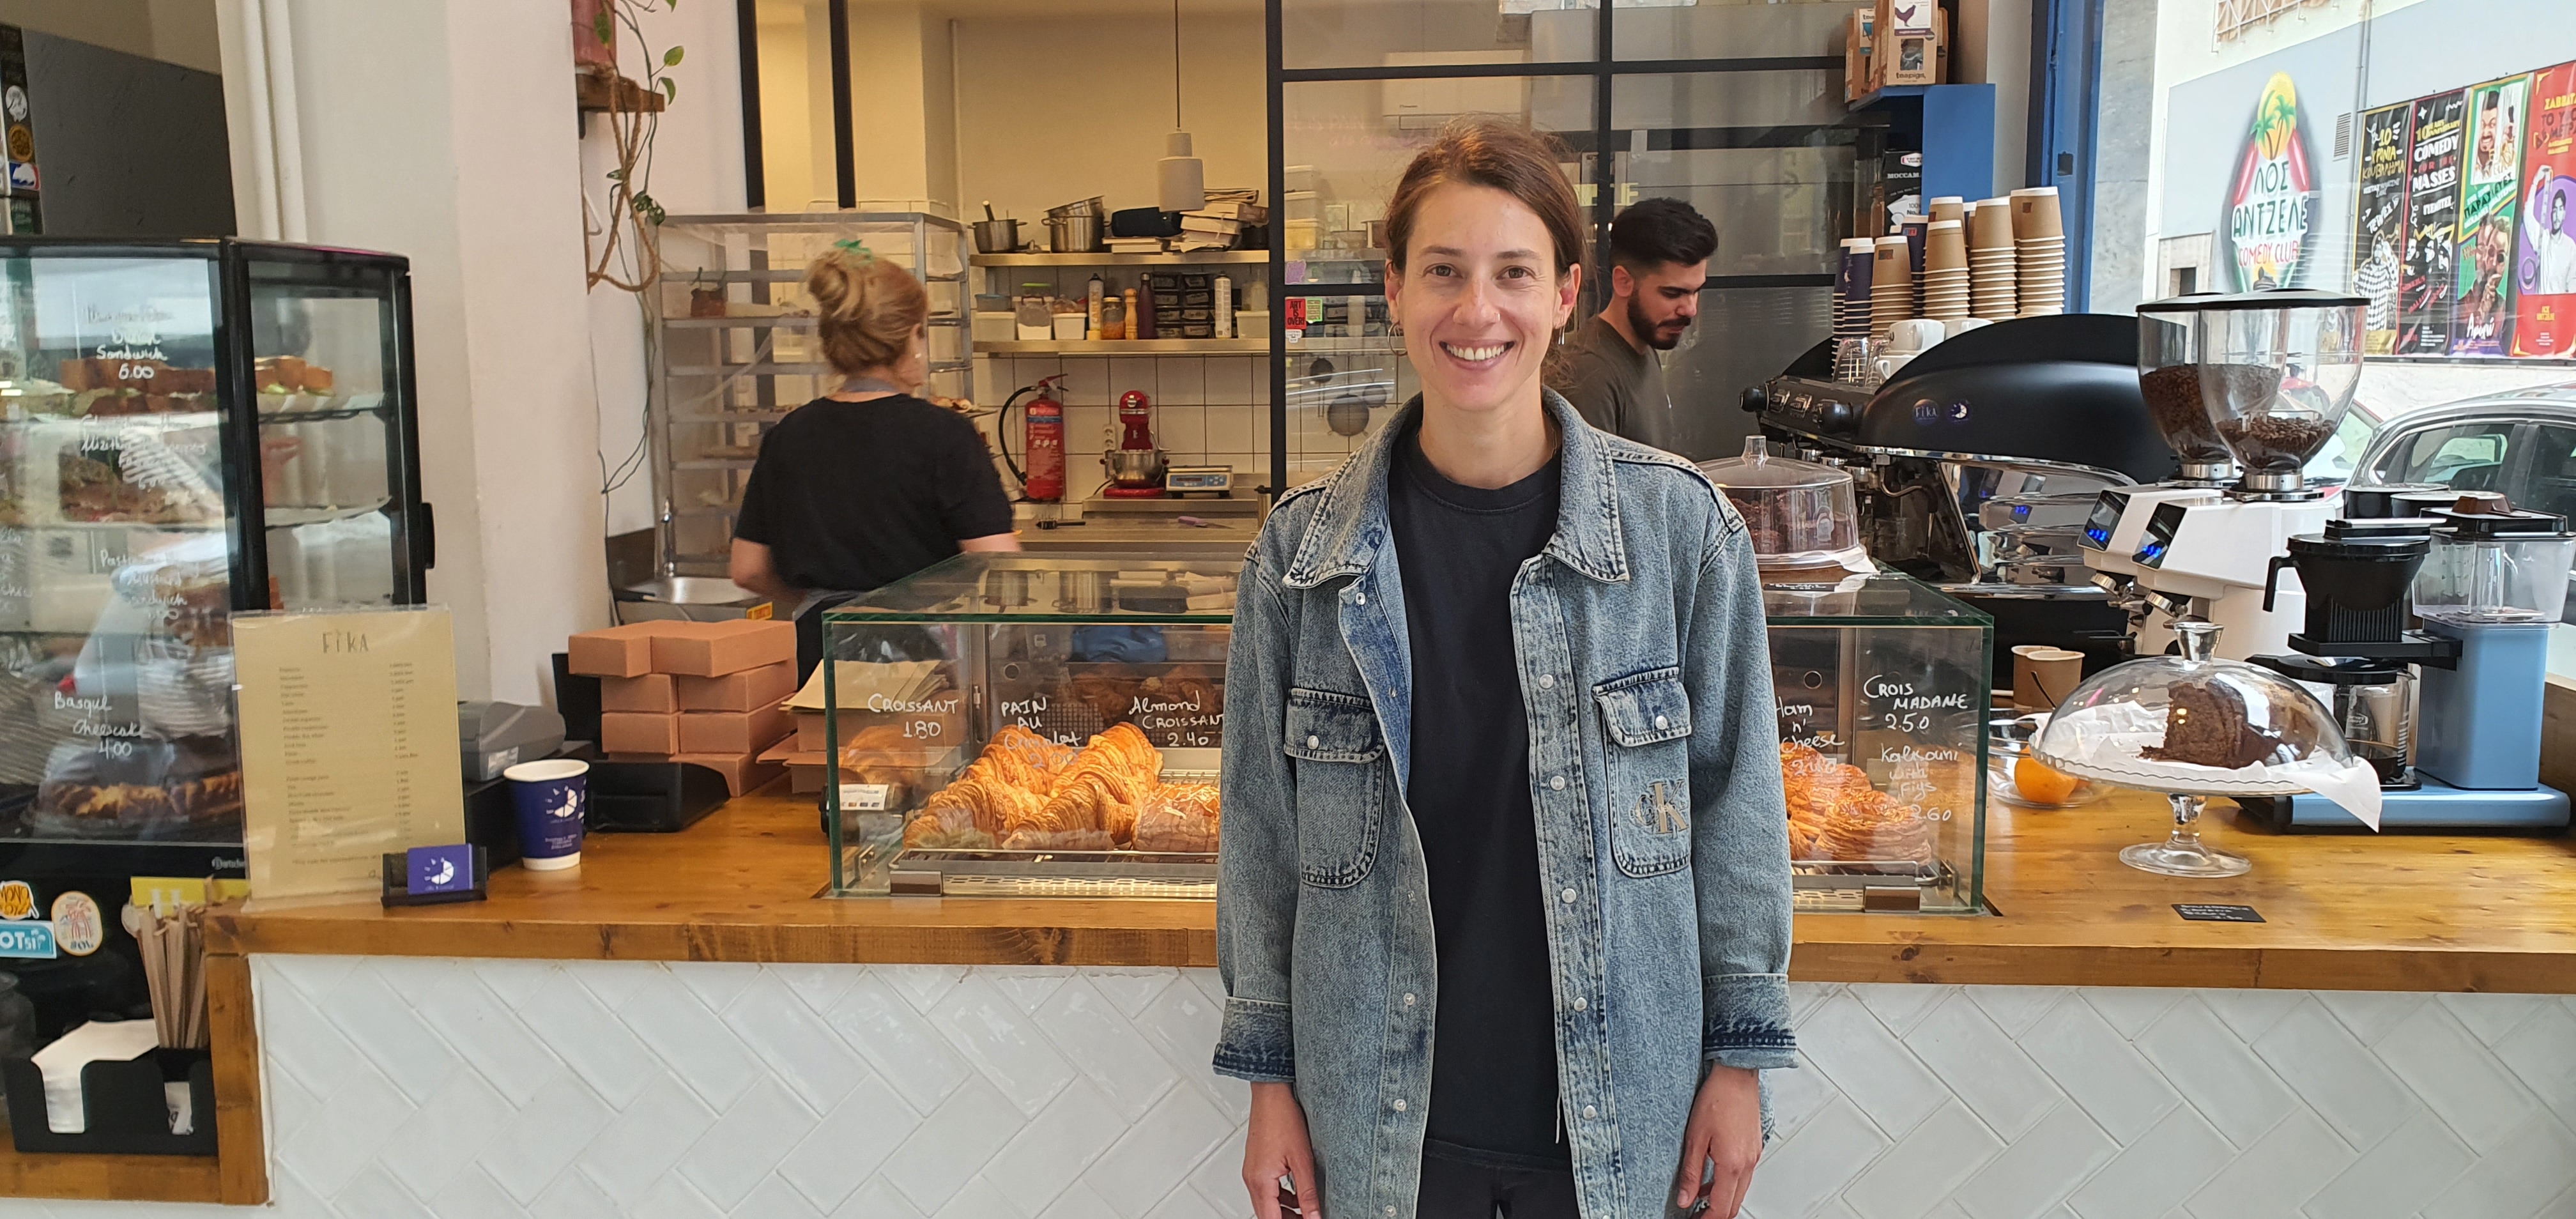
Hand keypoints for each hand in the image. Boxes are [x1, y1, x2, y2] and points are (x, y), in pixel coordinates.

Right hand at [1244, 1081, 1321, 1217]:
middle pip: (1266, 1215)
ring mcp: (1252, 1171)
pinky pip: (1266, 1190)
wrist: (1271, 1093)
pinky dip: (1280, 1198)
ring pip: (1266, 1204)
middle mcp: (1252, 1178)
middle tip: (1308, 1218)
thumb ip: (1307, 1192)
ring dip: (1284, 1212)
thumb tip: (1314, 1216)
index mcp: (1260, 1181)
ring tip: (1306, 1211)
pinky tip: (1297, 1195)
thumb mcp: (1302, 1160)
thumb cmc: (1282, 1118)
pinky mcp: (1256, 1164)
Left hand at [1674, 1065, 1760, 1215]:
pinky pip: (1743, 1175)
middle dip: (1716, 1214)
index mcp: (1733, 1165)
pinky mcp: (1754, 1148)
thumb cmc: (1717, 1099)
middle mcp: (1748, 1163)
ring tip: (1700, 1196)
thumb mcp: (1695, 1139)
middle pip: (1734, 1204)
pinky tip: (1712, 1176)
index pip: (1722, 1208)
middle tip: (1696, 1213)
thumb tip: (1685, 1198)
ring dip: (1722, 1198)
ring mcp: (1753, 1156)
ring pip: (1740, 1190)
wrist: (1736, 1076)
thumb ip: (1691, 1173)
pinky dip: (1729, 1183)